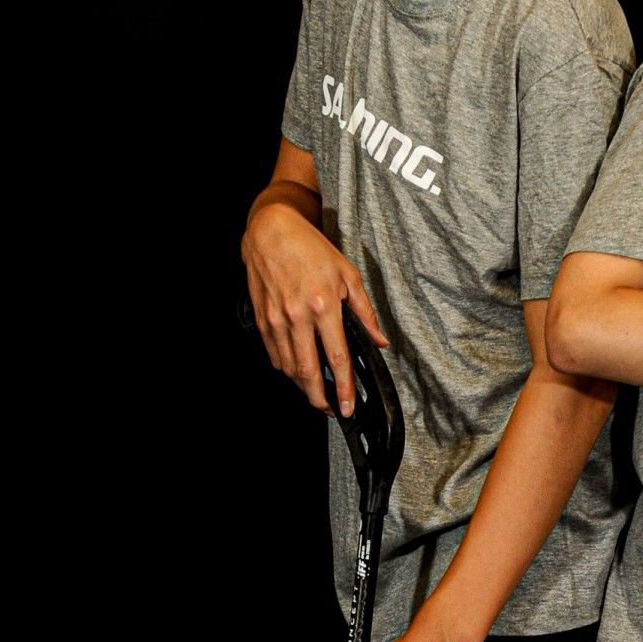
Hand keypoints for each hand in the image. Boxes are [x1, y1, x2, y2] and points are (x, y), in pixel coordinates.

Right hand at [242, 205, 385, 416]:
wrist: (271, 231)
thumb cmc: (310, 248)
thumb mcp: (348, 274)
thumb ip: (365, 312)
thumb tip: (380, 340)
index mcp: (324, 306)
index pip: (338, 358)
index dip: (345, 388)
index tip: (348, 406)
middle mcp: (298, 316)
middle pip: (309, 372)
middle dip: (321, 399)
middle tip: (332, 410)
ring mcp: (277, 319)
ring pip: (289, 367)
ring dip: (304, 387)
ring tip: (317, 393)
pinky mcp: (263, 319)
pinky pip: (274, 354)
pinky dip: (286, 368)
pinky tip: (297, 371)